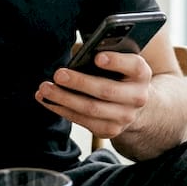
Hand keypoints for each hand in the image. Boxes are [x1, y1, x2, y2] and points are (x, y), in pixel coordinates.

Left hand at [36, 50, 153, 140]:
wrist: (132, 104)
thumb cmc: (119, 74)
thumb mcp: (119, 62)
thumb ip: (105, 55)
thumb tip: (78, 55)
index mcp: (141, 74)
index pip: (134, 66)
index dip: (116, 62)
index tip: (97, 57)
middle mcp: (137, 97)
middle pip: (106, 90)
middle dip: (79, 82)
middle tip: (58, 74)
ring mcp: (124, 117)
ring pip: (91, 109)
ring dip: (64, 99)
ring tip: (45, 88)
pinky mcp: (110, 130)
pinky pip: (82, 121)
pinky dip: (61, 109)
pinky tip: (47, 100)